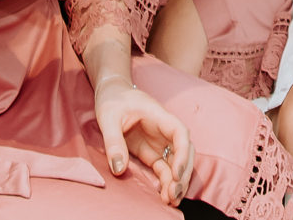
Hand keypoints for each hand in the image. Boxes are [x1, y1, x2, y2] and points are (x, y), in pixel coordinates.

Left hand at [93, 79, 193, 205]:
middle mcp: (164, 130)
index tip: (176, 173)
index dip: (183, 153)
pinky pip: (164, 169)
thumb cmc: (112, 99)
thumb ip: (113, 141)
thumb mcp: (108, 117)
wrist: (111, 92)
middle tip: (173, 194)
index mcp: (159, 116)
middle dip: (183, 173)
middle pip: (184, 152)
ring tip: (171, 200)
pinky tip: (164, 196)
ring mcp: (159, 142)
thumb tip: (118, 169)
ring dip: (177, 181)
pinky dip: (166, 182)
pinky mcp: (151, 152)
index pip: (180, 133)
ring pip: (177, 163)